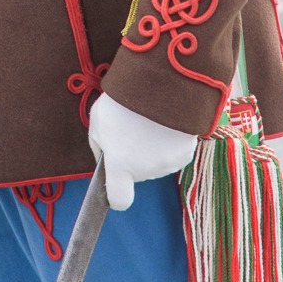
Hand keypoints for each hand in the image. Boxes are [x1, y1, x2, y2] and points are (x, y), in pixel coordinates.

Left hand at [88, 91, 196, 210]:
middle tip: (132, 129)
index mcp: (120, 164)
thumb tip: (104, 159)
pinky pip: (173, 153)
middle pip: (137, 173)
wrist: (161, 82)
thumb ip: (98, 144)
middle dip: (133, 157)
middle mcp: (145, 171)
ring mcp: (167, 164)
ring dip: (152, 149)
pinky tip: (164, 123)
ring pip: (155, 163)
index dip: (116, 195)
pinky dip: (169, 142)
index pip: (119, 199)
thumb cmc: (123, 99)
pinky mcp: (185, 154)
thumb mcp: (97, 118)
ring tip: (148, 122)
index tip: (115, 185)